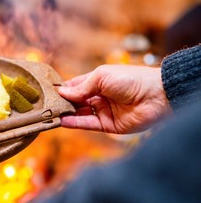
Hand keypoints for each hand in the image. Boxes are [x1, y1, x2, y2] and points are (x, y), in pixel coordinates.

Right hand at [57, 65, 171, 133]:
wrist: (157, 95)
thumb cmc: (130, 79)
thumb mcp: (102, 77)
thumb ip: (82, 87)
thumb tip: (62, 93)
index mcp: (98, 82)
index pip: (75, 86)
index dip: (63, 90)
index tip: (47, 93)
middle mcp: (99, 97)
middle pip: (75, 101)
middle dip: (62, 104)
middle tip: (45, 106)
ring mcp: (103, 111)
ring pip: (79, 114)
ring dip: (66, 114)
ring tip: (50, 115)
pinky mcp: (108, 125)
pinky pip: (88, 124)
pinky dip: (75, 123)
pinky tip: (63, 121)